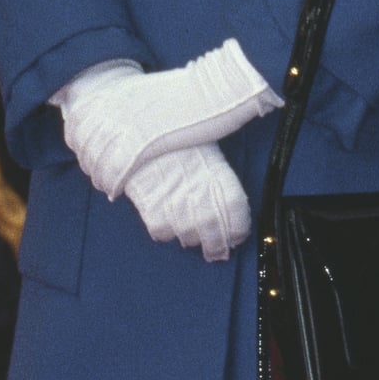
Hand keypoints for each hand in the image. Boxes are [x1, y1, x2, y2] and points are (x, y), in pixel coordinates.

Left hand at [59, 40, 278, 199]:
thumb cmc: (191, 90)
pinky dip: (112, 184)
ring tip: (107, 186)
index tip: (87, 154)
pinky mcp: (140, 144)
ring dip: (99, 177)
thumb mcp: (151, 90)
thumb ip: (136, 102)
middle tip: (97, 175)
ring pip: (97, 160)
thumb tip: (132, 117)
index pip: (80, 122)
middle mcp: (115, 108)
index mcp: (116, 93)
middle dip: (89, 163)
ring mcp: (126, 126)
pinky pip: (115, 171)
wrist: (212, 90)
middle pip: (87, 143)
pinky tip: (115, 191)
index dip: (79, 143)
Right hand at [123, 143, 251, 261]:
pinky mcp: (151, 206)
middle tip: (216, 252)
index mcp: (218, 173)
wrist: (140, 127)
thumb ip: (220, 182)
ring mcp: (175, 200)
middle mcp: (199, 190)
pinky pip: (163, 233)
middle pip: (214, 231)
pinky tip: (167, 224)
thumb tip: (230, 213)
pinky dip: (166, 233)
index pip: (236, 212)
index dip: (238, 230)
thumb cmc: (176, 140)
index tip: (236, 237)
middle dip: (216, 246)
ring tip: (191, 237)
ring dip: (192, 240)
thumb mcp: (206, 152)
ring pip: (189, 236)